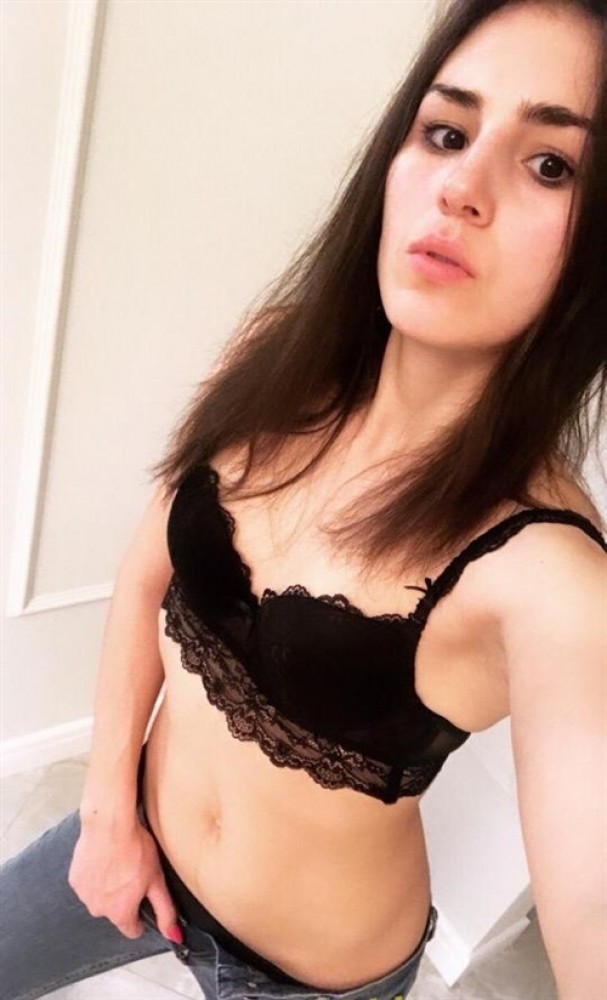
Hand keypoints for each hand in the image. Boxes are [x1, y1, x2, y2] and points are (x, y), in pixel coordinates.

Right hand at [68, 815, 179, 940]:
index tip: (143, 898)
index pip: (132, 930)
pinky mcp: (74, 879)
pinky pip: (88, 884)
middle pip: (115, 912)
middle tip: (133, 873)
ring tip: (119, 863)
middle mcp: (99, 910)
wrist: (109, 824)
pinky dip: (95, 876)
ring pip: (100, 898)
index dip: (141, 916)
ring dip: (108, 887)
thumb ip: (165, 911)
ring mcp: (84, 895)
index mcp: (120, 914)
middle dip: (124, 898)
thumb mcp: (157, 880)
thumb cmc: (136, 850)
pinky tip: (105, 859)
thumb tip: (173, 936)